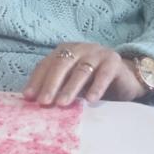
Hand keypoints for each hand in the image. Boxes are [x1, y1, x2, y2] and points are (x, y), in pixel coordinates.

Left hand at [23, 43, 147, 105]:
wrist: (126, 78)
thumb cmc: (93, 82)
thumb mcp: (71, 83)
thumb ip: (56, 87)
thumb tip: (32, 101)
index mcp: (65, 52)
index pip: (46, 64)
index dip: (36, 80)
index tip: (28, 97)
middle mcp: (79, 49)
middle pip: (61, 64)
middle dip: (50, 84)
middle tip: (44, 102)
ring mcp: (97, 53)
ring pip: (81, 70)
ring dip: (70, 88)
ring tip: (62, 104)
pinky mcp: (114, 62)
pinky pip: (104, 75)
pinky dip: (96, 87)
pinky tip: (91, 100)